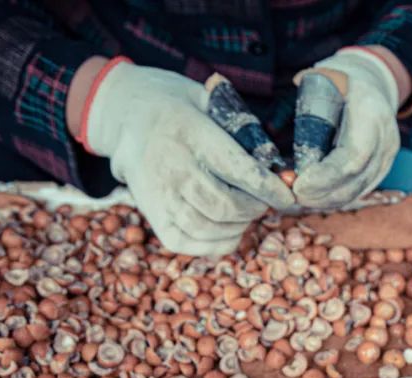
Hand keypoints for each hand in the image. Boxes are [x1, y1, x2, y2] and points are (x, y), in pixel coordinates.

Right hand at [73, 58, 294, 255]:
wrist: (124, 117)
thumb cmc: (177, 107)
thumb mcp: (207, 99)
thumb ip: (239, 126)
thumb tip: (275, 161)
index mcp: (190, 132)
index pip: (237, 169)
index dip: (268, 188)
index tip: (288, 195)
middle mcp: (171, 166)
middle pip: (224, 205)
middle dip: (255, 209)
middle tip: (265, 203)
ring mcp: (158, 194)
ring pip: (207, 228)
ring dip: (238, 227)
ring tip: (247, 214)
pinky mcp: (152, 214)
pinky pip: (187, 243)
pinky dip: (216, 244)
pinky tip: (230, 231)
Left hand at [292, 48, 402, 209]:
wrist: (372, 83)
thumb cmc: (341, 81)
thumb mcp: (324, 80)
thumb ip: (308, 105)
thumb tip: (278, 126)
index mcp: (371, 113)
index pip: (353, 157)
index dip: (325, 177)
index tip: (298, 185)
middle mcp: (385, 138)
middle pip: (356, 179)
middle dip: (321, 193)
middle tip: (293, 195)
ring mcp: (387, 156)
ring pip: (358, 190)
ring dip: (326, 200)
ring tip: (300, 198)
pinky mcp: (382, 168)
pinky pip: (359, 190)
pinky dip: (336, 198)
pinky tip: (315, 197)